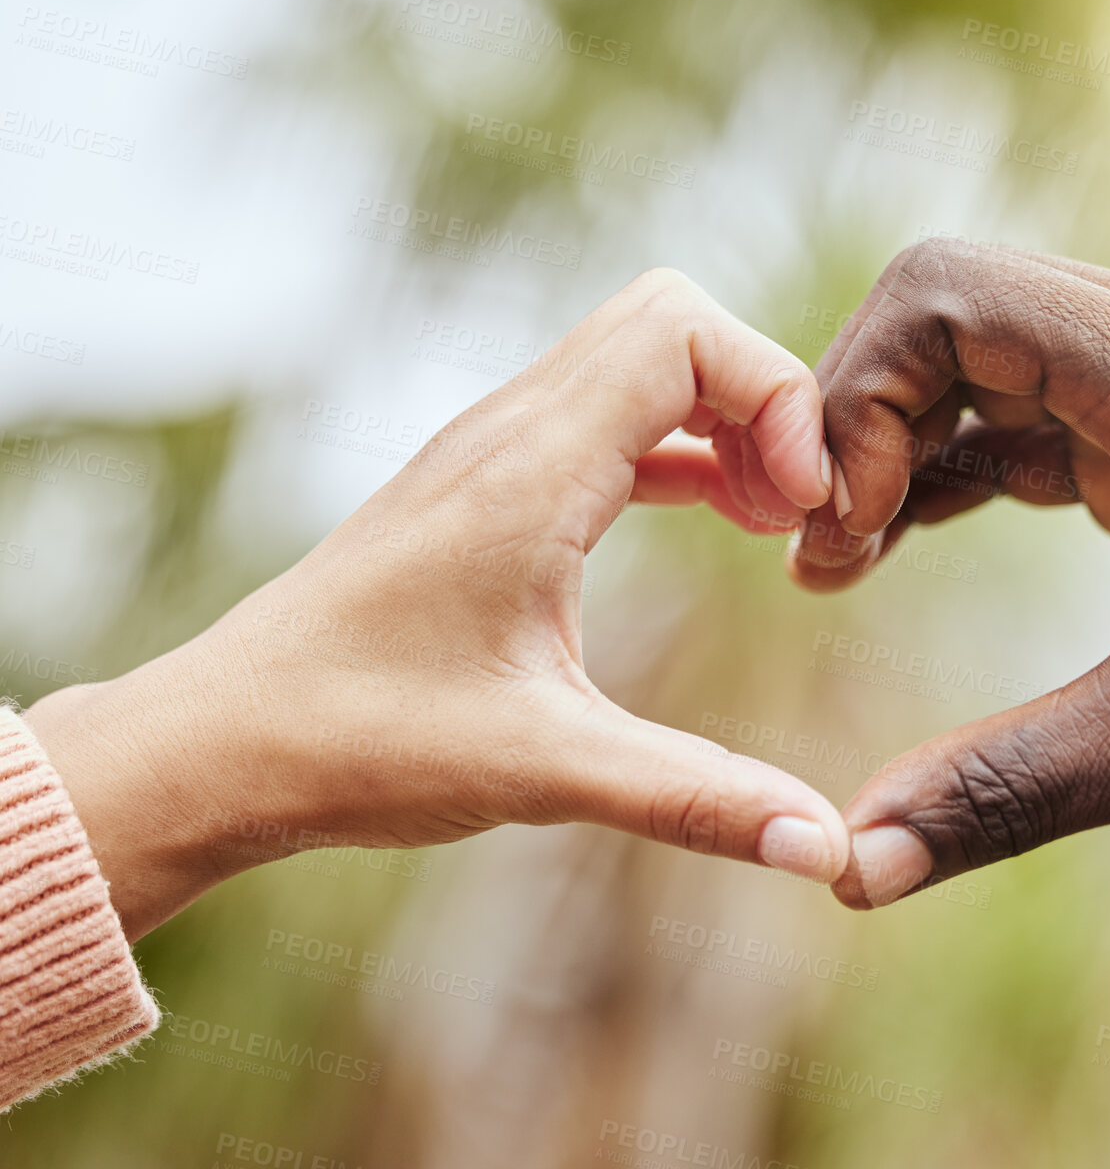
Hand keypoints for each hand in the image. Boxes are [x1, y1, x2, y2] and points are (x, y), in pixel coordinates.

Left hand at [26, 268, 849, 938]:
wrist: (219, 743)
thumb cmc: (358, 743)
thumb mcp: (544, 770)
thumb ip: (696, 799)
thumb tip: (827, 850)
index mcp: (529, 471)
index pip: (683, 330)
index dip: (774, 394)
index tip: (802, 508)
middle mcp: (508, 432)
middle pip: (673, 323)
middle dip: (764, 398)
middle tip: (797, 513)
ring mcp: (493, 451)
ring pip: (640, 363)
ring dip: (725, 421)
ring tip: (771, 523)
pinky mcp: (486, 487)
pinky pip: (610, 419)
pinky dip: (683, 448)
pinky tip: (717, 523)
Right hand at [788, 240, 1109, 908]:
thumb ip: (1006, 787)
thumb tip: (852, 867)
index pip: (945, 295)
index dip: (854, 395)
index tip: (836, 525)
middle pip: (949, 314)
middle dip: (860, 421)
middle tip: (819, 552)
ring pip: (983, 365)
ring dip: (899, 447)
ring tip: (837, 563)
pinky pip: (1026, 418)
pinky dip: (950, 470)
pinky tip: (893, 544)